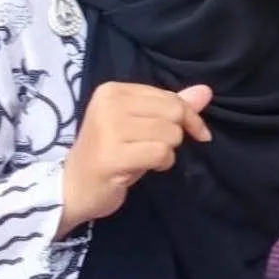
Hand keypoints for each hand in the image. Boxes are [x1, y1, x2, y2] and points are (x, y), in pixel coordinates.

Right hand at [56, 82, 212, 238]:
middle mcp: (109, 104)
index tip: (194, 133)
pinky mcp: (112, 155)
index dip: (188, 116)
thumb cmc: (111, 154)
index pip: (170, 97)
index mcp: (113, 90)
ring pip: (170, 134)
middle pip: (173, 113)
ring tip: (142, 157)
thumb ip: (172, 106)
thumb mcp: (141, 125)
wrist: (73, 188)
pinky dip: (161, 164)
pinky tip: (142, 167)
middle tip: (154, 148)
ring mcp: (108, 129)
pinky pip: (160, 153)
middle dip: (174, 135)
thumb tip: (205, 91)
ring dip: (166, 152)